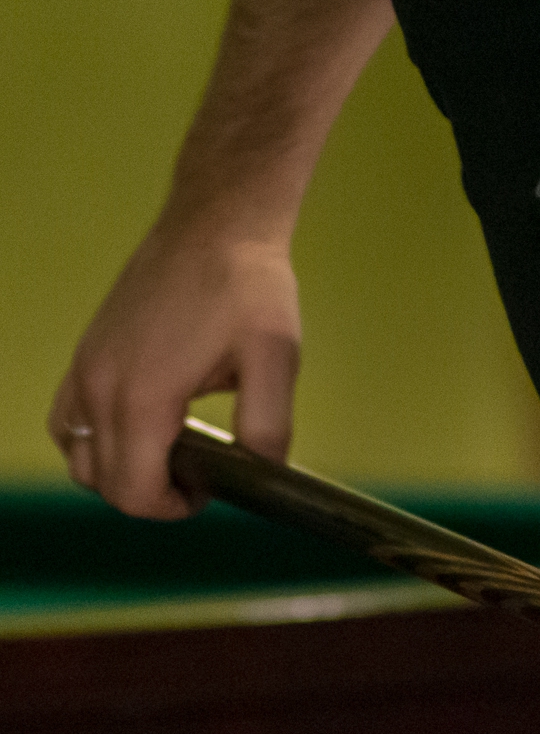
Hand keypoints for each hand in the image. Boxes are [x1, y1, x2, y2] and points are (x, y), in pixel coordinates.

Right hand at [48, 222, 300, 517]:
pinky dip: (94, 439)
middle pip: (103, 483)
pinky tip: (142, 425)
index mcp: (143, 397)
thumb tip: (261, 474)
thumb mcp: (277, 360)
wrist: (215, 225)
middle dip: (152, 494)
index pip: (133, 492)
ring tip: (173, 451)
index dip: (174, 508)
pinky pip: (68, 419)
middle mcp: (100, 385)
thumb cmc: (248, 288)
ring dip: (120, 470)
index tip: (211, 490)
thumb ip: (268, 427)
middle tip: (202, 474)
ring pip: (78, 455)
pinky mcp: (85, 351)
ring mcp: (85, 366)